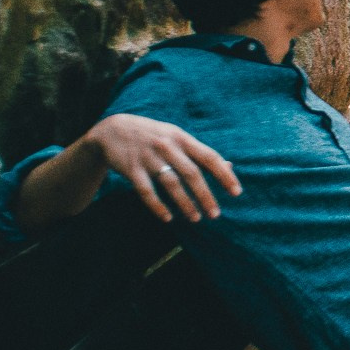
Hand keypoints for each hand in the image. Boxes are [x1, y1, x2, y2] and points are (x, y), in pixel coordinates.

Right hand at [87, 112, 241, 222]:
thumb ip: (200, 152)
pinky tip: (168, 218)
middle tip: (215, 214)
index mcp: (182, 138)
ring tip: (196, 218)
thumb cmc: (153, 136)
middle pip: (191, 173)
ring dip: (185, 203)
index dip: (224, 175)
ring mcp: (149, 157)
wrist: (112, 130)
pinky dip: (157, 206)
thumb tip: (229, 166)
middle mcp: (167, 146)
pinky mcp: (131, 169)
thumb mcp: (177, 137)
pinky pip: (146, 191)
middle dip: (205, 195)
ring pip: (171, 183)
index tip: (236, 192)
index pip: (209, 156)